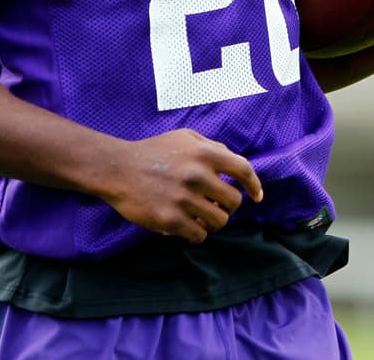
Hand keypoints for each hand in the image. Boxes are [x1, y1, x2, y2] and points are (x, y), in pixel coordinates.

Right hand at [99, 129, 263, 243]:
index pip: (243, 170)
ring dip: (213, 222)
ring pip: (219, 221)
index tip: (256, 196)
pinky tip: (188, 226)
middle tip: (216, 206)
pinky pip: (199, 235)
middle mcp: (197, 175)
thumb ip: (212, 147)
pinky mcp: (170, 220)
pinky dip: (197, 233)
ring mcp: (184, 199)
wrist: (118, 169)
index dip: (254, 185)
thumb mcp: (184, 138)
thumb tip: (235, 163)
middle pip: (233, 201)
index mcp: (204, 154)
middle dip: (228, 207)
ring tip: (202, 218)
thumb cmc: (153, 152)